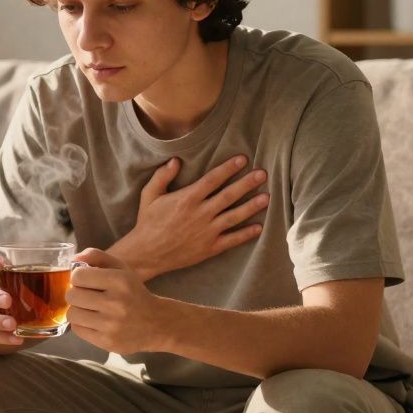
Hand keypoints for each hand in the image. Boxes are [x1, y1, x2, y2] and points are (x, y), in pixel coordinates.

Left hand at [66, 249, 171, 353]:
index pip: (78, 276)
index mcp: (120, 281)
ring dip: (78, 310)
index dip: (78, 278)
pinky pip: (77, 329)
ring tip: (91, 310)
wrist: (157, 324)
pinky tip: (94, 322)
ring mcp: (111, 325)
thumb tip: (74, 258)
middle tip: (88, 296)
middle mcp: (115, 303)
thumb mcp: (121, 269)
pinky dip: (82, 324)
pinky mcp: (107, 342)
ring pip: (72, 314)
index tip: (86, 281)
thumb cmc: (134, 293)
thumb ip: (97, 257)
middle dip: (77, 294)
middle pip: (72, 295)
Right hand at [112, 155, 268, 279]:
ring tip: (267, 197)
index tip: (243, 159)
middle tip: (263, 174)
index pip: (213, 179)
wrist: (146, 254)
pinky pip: (231, 240)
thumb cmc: (148, 222)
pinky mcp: (209, 248)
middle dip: (247, 184)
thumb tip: (176, 160)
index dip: (229, 168)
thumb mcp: (149, 195)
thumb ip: (162, 176)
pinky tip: (259, 228)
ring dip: (251, 207)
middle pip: (228, 195)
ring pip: (234, 217)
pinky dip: (246, 234)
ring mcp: (206, 232)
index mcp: (187, 198)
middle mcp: (200, 214)